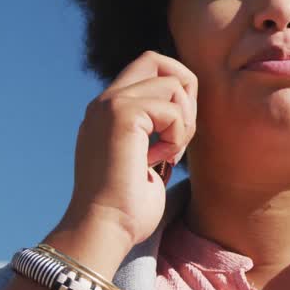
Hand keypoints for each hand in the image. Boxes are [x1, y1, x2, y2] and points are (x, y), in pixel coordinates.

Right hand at [58, 50, 197, 250]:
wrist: (104, 229)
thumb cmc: (127, 210)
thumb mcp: (146, 162)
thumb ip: (156, 133)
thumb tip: (182, 117)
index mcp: (107, 113)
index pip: (148, 69)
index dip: (176, 92)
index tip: (174, 134)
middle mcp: (104, 102)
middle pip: (157, 59)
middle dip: (185, 91)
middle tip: (180, 134)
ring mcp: (110, 105)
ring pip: (173, 83)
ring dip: (184, 122)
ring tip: (166, 155)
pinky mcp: (121, 114)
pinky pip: (173, 109)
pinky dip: (177, 137)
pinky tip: (157, 161)